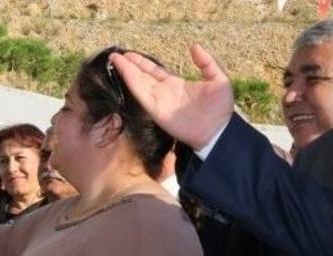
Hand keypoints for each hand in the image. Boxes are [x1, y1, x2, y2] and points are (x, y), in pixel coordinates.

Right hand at [109, 44, 232, 149]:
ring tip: (115, 58)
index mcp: (175, 84)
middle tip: (116, 55)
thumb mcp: (219, 79)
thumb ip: (206, 63)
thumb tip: (194, 46)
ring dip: (126, 70)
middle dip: (129, 65)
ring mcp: (158, 100)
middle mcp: (163, 92)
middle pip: (141, 75)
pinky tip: (123, 72)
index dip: (141, 62)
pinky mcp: (155, 109)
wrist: (217, 130)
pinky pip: (141, 93)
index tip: (129, 54)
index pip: (154, 71)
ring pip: (138, 82)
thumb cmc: (220, 108)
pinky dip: (131, 82)